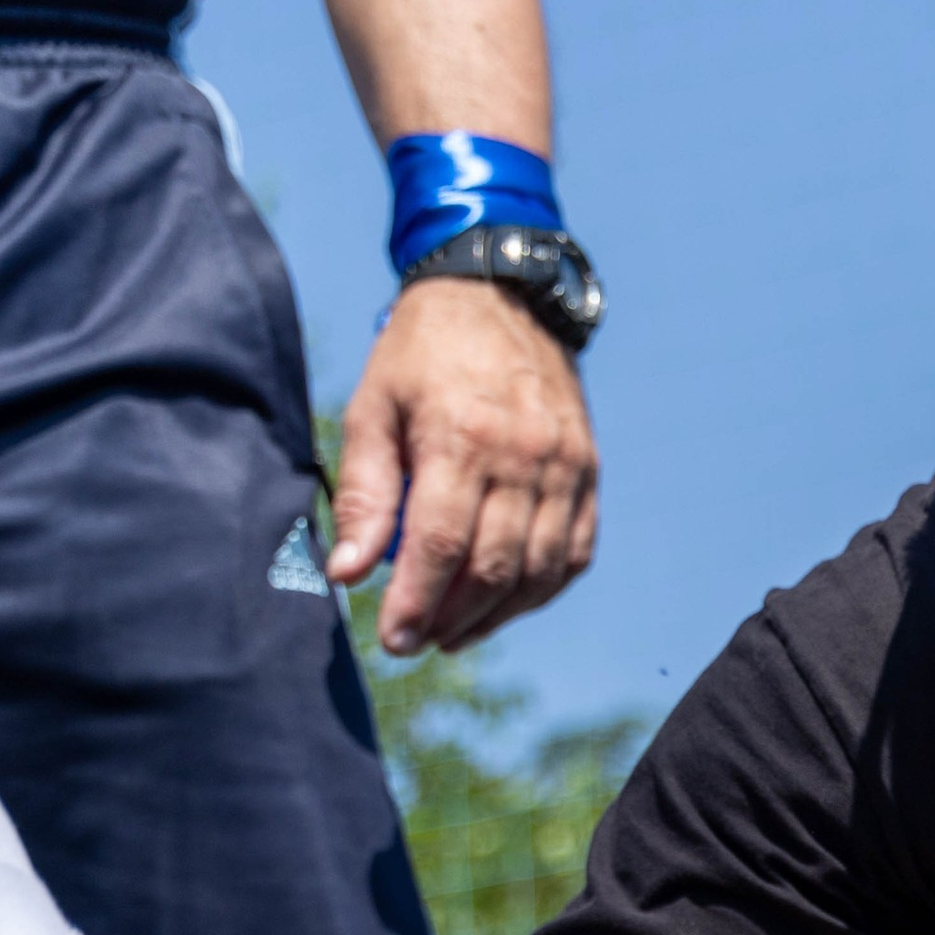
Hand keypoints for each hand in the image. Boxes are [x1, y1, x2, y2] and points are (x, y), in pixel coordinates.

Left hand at [328, 279, 597, 655]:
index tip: (393, 640)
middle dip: (451, 619)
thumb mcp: (373, 408)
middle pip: (492, 568)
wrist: (498, 294)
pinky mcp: (588, 473)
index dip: (416, 603)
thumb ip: (363, 494)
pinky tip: (503, 603)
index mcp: (461, 436)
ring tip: (454, 632)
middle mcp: (523, 456)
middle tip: (417, 641)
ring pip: (537, 573)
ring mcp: (564, 467)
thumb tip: (346, 574)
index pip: (441, 545)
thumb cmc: (422, 354)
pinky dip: (539, 590)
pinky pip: (572, 555)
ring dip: (494, 616)